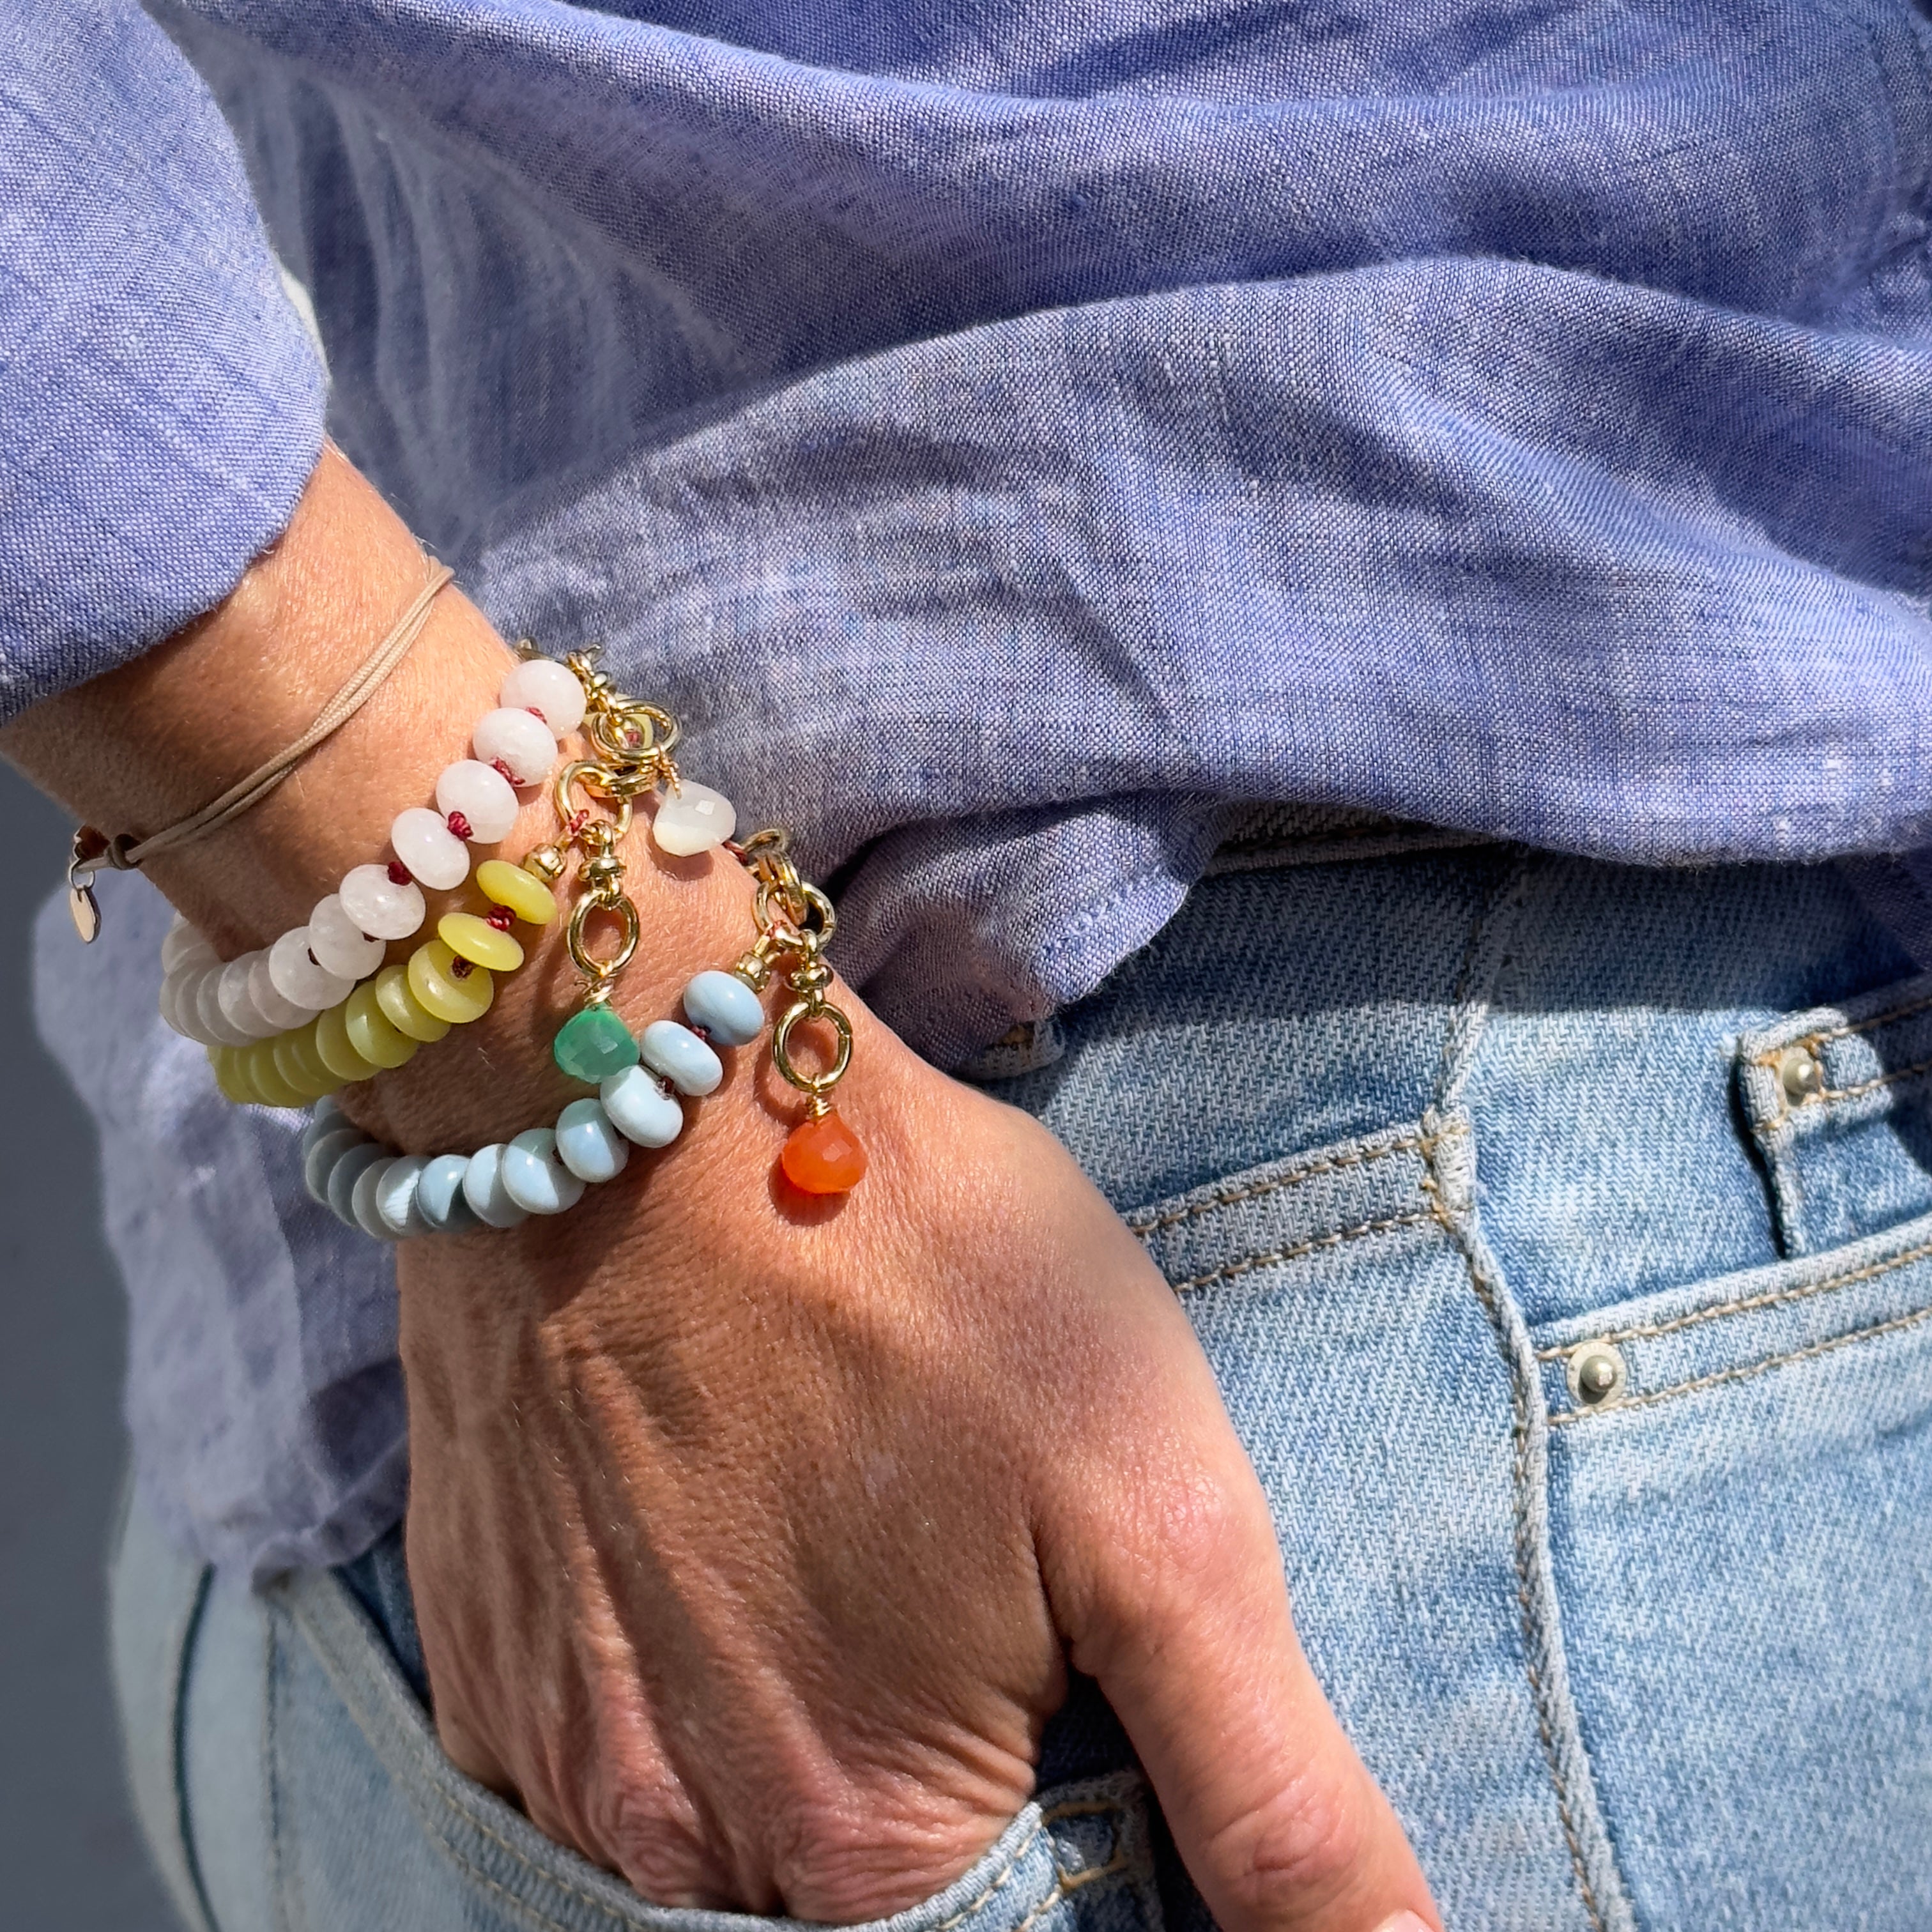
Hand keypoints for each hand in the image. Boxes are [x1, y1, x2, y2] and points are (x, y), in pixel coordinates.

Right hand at [379, 985, 1440, 1931]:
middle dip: (945, 1780)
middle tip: (962, 1587)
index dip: (1081, 1840)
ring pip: (730, 1827)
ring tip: (851, 1541)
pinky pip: (610, 1741)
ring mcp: (548, 1753)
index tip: (1074, 1692)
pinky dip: (691, 1678)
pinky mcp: (479, 1650)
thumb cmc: (919, 1272)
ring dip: (809, 1721)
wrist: (652, 1094)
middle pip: (859, 1897)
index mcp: (859, 1846)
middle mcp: (668, 1848)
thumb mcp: (1155, 1512)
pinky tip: (732, 1533)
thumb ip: (1269, 1790)